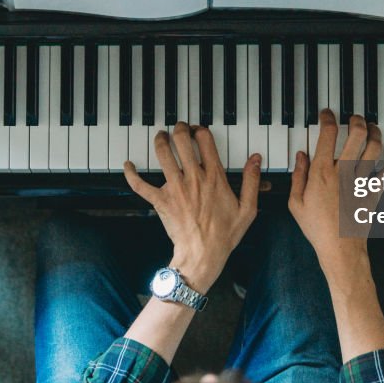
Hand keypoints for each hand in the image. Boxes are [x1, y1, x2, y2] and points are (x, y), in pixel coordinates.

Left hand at [124, 122, 260, 292]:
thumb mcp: (248, 209)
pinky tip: (128, 165)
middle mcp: (193, 178)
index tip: (199, 130)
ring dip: (160, 141)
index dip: (201, 130)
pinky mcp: (161, 201)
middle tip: (179, 128)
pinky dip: (131, 174)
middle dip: (179, 129)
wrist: (202, 255)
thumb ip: (251, 181)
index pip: (205, 141)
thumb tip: (255, 160)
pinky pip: (141, 184)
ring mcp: (175, 188)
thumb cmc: (224, 235)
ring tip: (161, 136)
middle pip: (182, 141)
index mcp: (214, 177)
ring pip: (163, 155)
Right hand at [288, 109, 383, 283]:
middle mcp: (343, 173)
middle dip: (356, 120)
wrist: (340, 249)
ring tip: (371, 127)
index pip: (327, 135)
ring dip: (375, 132)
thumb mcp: (296, 202)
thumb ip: (298, 176)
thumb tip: (301, 155)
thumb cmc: (317, 228)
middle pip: (356, 135)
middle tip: (353, 117)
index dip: (328, 119)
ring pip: (374, 147)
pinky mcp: (375, 192)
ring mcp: (362, 182)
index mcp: (321, 173)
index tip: (327, 114)